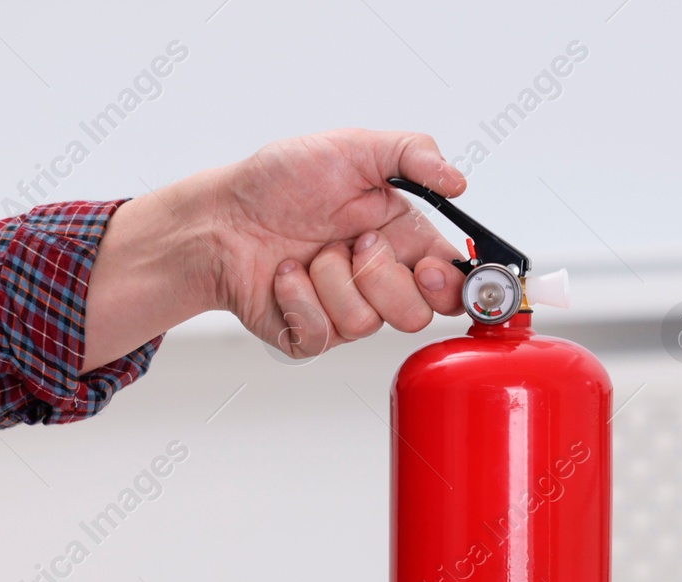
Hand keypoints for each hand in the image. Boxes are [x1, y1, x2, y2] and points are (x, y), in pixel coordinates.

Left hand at [206, 129, 467, 356]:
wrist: (223, 215)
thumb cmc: (280, 182)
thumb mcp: (352, 148)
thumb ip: (413, 154)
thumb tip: (458, 181)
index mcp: (402, 241)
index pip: (452, 285)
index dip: (451, 288)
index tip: (428, 268)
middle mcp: (379, 281)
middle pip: (416, 315)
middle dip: (380, 276)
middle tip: (353, 243)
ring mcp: (346, 311)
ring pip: (367, 324)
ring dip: (330, 279)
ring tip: (310, 252)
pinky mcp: (312, 334)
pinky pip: (323, 334)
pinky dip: (298, 297)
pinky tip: (287, 274)